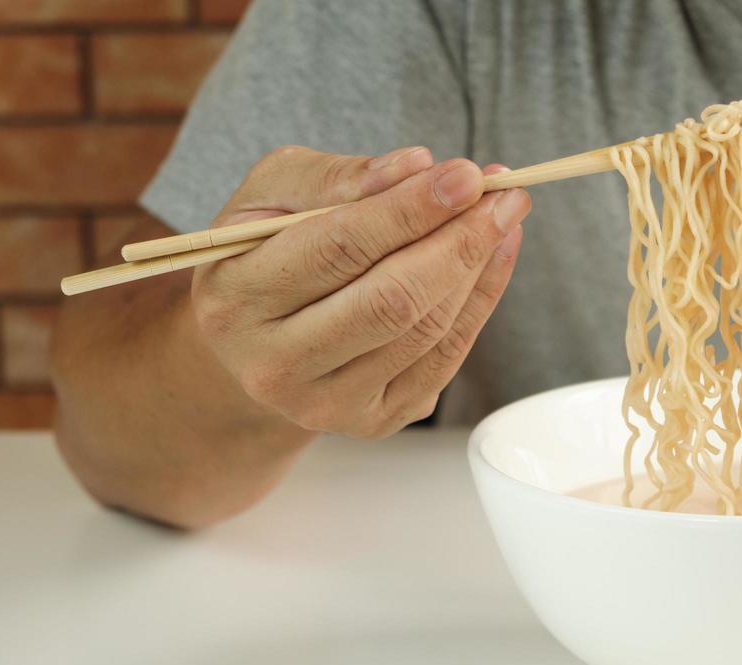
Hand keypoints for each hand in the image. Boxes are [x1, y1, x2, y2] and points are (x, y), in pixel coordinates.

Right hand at [189, 144, 529, 437]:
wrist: (252, 346)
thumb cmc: (263, 254)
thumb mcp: (270, 196)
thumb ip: (334, 177)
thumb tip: (414, 166)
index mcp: (237, 297)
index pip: (339, 248)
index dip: (410, 209)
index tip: (464, 174)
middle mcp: (275, 364)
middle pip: (391, 301)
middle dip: (459, 241)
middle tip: (504, 193)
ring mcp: (327, 404)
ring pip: (426, 332)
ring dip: (478, 268)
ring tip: (503, 215)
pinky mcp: (373, 421)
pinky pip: (443, 361)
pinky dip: (479, 304)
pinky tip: (495, 257)